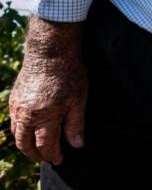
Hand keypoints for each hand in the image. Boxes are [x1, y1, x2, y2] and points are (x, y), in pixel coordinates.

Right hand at [9, 18, 87, 163]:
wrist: (50, 52)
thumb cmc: (68, 73)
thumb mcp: (79, 99)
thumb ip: (76, 124)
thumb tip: (76, 145)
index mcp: (44, 116)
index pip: (45, 145)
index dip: (53, 155)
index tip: (60, 159)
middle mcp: (27, 115)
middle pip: (26, 144)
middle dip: (37, 155)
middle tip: (48, 158)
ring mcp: (17, 107)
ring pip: (17, 134)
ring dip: (26, 145)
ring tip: (38, 148)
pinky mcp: (14, 99)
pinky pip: (13, 122)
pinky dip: (20, 132)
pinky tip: (29, 131)